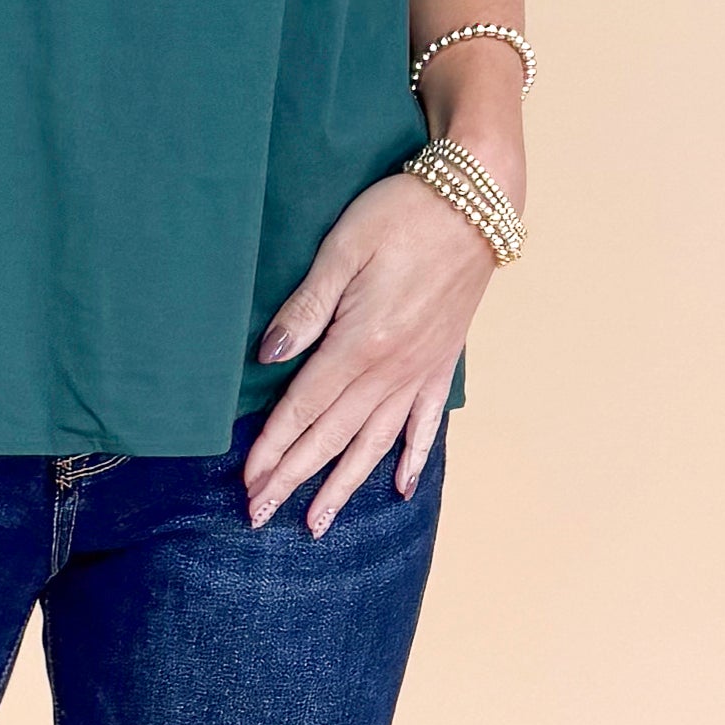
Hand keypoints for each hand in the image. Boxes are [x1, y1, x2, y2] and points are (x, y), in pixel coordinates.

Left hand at [241, 174, 496, 531]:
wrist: (476, 202)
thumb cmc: (401, 214)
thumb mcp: (343, 248)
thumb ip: (305, 307)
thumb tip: (267, 355)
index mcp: (360, 342)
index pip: (305, 407)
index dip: (273, 447)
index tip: (248, 482)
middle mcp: (392, 369)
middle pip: (334, 436)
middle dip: (294, 479)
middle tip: (261, 515)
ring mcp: (421, 370)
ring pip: (376, 443)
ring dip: (344, 485)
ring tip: (318, 522)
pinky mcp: (443, 362)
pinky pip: (426, 424)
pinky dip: (413, 458)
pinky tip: (402, 487)